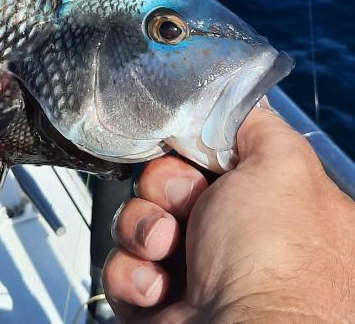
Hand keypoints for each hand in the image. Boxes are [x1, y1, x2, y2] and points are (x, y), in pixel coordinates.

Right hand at [103, 104, 354, 322]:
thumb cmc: (274, 258)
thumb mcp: (284, 165)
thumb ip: (258, 124)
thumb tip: (232, 103)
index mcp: (271, 206)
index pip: (211, 156)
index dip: (191, 147)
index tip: (187, 145)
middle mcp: (235, 240)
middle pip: (168, 183)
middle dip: (164, 188)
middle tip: (183, 205)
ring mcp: (194, 272)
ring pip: (138, 222)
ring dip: (144, 230)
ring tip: (167, 251)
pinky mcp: (156, 302)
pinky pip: (122, 265)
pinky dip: (133, 273)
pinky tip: (160, 288)